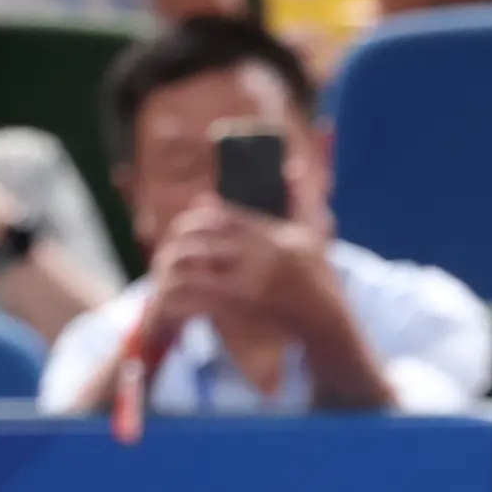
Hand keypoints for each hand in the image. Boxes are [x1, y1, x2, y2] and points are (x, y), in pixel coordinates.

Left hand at [147, 200, 341, 341]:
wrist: (328, 325)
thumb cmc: (321, 280)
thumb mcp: (314, 235)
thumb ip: (300, 201)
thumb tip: (294, 167)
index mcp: (272, 236)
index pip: (225, 216)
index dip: (200, 216)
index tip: (189, 222)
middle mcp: (258, 256)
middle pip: (202, 236)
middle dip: (179, 241)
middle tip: (169, 251)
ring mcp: (248, 281)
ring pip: (192, 265)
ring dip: (171, 269)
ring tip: (164, 277)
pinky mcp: (239, 307)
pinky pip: (195, 296)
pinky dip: (176, 298)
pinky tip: (168, 301)